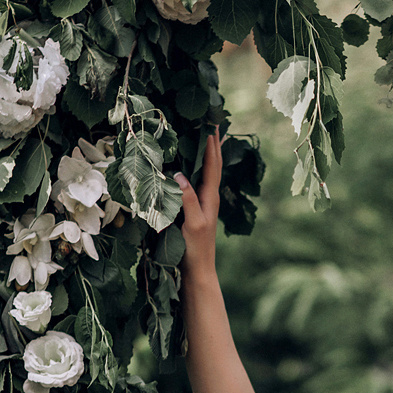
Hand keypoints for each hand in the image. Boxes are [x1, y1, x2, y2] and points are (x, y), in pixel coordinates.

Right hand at [177, 131, 221, 273]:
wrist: (198, 269)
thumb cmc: (196, 248)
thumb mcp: (191, 222)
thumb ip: (187, 199)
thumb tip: (179, 174)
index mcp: (210, 197)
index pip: (212, 166)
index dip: (211, 146)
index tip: (211, 125)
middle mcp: (209, 197)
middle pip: (213, 165)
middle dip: (213, 144)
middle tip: (212, 123)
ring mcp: (203, 203)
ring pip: (206, 172)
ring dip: (207, 154)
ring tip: (205, 137)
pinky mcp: (195, 209)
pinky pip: (197, 182)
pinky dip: (196, 168)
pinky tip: (190, 166)